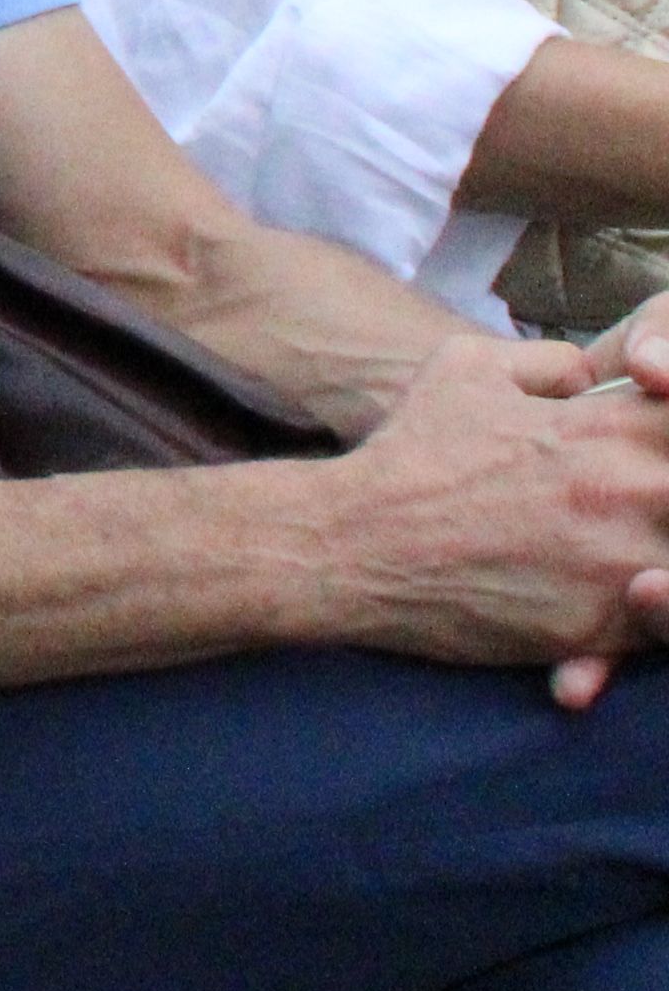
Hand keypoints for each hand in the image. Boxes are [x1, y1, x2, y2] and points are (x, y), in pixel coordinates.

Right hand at [311, 336, 668, 705]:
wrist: (354, 543)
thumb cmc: (410, 454)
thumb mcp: (468, 367)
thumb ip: (551, 363)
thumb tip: (593, 376)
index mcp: (612, 426)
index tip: (651, 460)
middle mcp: (635, 490)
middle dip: (666, 504)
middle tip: (643, 509)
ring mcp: (625, 562)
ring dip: (661, 555)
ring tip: (627, 558)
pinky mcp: (603, 627)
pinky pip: (658, 627)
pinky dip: (646, 615)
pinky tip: (614, 603)